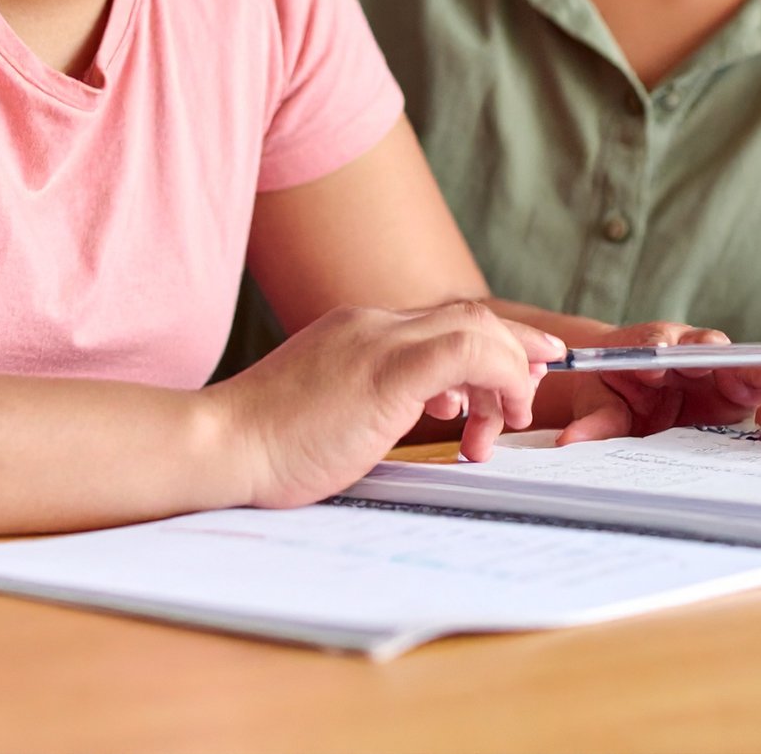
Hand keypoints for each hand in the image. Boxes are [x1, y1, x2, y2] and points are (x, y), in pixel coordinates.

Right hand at [212, 300, 563, 508]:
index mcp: (356, 330)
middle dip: (516, 348)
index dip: (489, 342)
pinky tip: (501, 411)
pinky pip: (465, 351)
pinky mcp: (383, 370)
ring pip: (474, 328)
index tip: (514, 372)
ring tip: (510, 417)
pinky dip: (498, 374)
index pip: (441, 321)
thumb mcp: (332, 411)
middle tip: (538, 382)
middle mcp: (370, 323)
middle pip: (467, 316)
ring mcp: (376, 341)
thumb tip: (420, 412)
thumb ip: (373, 400)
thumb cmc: (268, 445)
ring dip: (509, 370)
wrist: (222, 446)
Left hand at [556, 322, 760, 444]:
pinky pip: (756, 383)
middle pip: (702, 345)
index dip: (655, 350)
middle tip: (725, 361)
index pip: (653, 343)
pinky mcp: (736, 387)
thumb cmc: (614, 390)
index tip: (655, 360)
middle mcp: (685, 350)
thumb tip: (569, 443)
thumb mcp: (602, 406)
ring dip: (757, 369)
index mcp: (648, 346)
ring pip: (736, 361)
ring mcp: (714, 367)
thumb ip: (594, 423)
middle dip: (716, 354)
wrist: (633, 390)